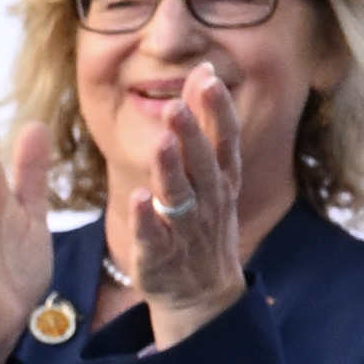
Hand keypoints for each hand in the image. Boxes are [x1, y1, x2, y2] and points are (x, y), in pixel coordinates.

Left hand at [113, 55, 260, 333]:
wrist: (203, 295)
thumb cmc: (205, 222)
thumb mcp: (213, 174)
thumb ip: (206, 124)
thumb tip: (204, 69)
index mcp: (221, 181)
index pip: (225, 141)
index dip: (218, 111)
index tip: (208, 80)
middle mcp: (208, 203)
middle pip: (202, 165)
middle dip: (192, 136)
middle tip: (177, 106)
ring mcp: (186, 232)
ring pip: (180, 198)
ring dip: (171, 170)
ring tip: (162, 142)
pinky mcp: (160, 258)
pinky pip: (154, 237)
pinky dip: (146, 219)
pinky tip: (137, 198)